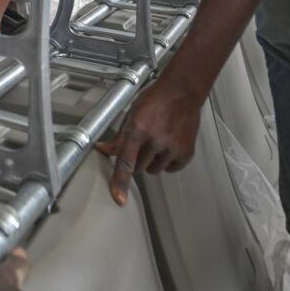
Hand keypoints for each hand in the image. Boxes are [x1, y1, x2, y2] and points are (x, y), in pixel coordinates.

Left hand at [96, 79, 202, 204]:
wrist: (182, 91)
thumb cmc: (156, 99)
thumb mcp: (132, 114)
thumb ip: (119, 137)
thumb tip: (103, 150)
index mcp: (138, 129)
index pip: (126, 162)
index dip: (121, 182)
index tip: (119, 198)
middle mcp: (156, 140)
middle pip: (139, 168)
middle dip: (137, 160)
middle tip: (142, 144)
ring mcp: (172, 147)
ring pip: (154, 170)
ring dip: (152, 162)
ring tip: (156, 142)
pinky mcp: (186, 152)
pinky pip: (171, 169)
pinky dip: (168, 162)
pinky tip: (168, 146)